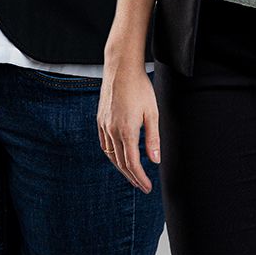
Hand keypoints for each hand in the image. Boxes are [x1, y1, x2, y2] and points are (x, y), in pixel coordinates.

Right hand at [97, 60, 159, 192]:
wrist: (121, 67)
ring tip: (132, 175)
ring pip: (111, 155)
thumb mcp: (152, 112)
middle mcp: (112, 130)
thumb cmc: (140, 87)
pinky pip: (104, 144)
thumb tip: (155, 161)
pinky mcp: (100, 120)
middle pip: (121, 163)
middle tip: (141, 186)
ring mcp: (104, 125)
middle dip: (132, 177)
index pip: (133, 164)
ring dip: (121, 168)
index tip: (147, 187)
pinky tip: (118, 157)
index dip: (140, 178)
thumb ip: (153, 138)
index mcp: (127, 131)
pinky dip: (112, 155)